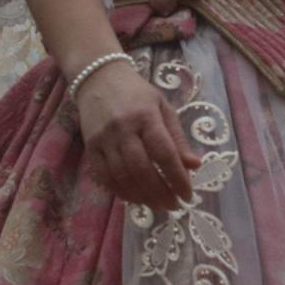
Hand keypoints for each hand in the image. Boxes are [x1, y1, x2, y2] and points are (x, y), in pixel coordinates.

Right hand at [74, 59, 202, 211]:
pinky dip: (121, 192)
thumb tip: (195, 166)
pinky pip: (104, 177)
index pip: (164, 153)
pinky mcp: (90, 147)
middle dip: (160, 192)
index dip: (177, 177)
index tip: (188, 195)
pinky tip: (135, 198)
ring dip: (142, 196)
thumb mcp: (163, 107)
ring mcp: (104, 139)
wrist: (99, 79)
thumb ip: (177, 138)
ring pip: (122, 177)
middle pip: (142, 169)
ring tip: (157, 205)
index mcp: (146, 116)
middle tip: (173, 205)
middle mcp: (123, 128)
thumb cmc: (137, 94)